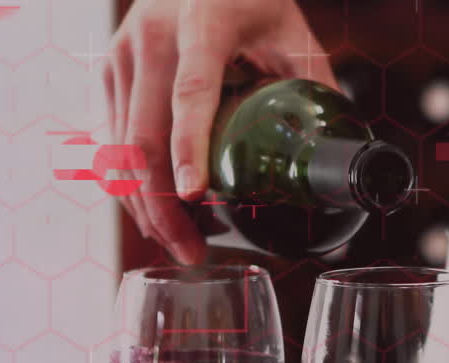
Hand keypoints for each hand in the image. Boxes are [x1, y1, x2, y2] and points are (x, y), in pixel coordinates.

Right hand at [105, 0, 336, 263]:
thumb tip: (338, 153)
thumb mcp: (292, 33)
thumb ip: (314, 86)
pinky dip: (132, 185)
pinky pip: (112, 140)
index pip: (191, 91)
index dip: (190, 146)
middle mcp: (153, 36)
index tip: (193, 196)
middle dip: (162, 205)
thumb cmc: (253, 0)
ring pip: (119, 145)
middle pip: (144, 134)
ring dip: (144, 205)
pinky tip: (155, 214)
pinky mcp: (110, 71)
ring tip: (178, 245)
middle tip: (191, 251)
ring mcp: (123, 54)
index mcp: (203, 23)